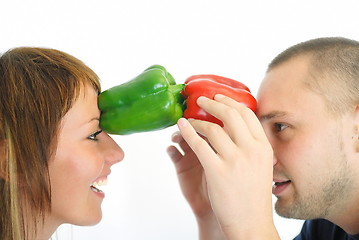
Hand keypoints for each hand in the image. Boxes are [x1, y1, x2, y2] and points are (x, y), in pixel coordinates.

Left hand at [176, 94, 278, 238]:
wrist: (251, 223)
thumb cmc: (253, 195)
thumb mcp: (262, 165)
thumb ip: (251, 145)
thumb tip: (233, 127)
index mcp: (263, 147)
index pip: (247, 114)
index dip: (230, 102)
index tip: (219, 97)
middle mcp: (251, 150)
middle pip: (230, 115)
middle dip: (213, 104)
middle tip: (200, 101)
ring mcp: (234, 160)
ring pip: (212, 128)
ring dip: (197, 122)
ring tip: (189, 121)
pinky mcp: (217, 171)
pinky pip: (198, 144)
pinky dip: (187, 132)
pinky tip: (181, 127)